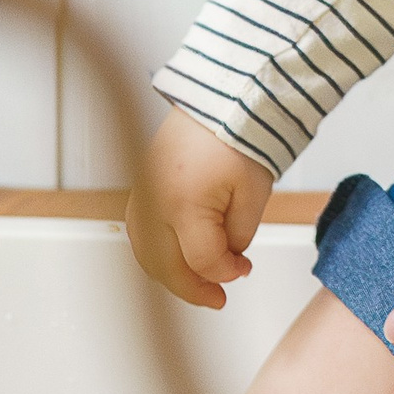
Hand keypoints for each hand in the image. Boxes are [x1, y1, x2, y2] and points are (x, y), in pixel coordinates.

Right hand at [127, 108, 274, 310]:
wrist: (222, 96)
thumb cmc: (239, 134)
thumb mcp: (253, 193)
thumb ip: (239, 235)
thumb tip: (227, 259)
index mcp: (183, 206)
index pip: (202, 261)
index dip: (226, 273)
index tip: (243, 269)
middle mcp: (154, 204)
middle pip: (165, 267)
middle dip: (193, 288)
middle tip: (217, 297)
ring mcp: (142, 195)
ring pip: (146, 254)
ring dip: (171, 273)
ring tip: (199, 281)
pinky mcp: (140, 186)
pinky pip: (140, 232)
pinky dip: (157, 252)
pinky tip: (178, 257)